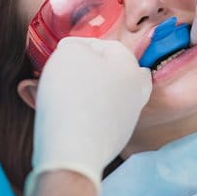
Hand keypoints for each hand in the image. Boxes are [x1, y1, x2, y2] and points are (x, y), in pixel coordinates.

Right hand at [25, 37, 150, 195]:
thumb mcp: (69, 53)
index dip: (80, 46)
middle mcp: (135, 91)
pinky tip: (67, 113)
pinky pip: (100, 116)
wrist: (73, 150)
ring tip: (60, 92)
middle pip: (114, 71)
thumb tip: (76, 52)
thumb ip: (75, 46)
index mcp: (130, 66)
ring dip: (87, 90)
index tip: (61, 53)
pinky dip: (86, 111)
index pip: (106, 45)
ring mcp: (128, 117)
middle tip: (68, 71)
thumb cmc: (72, 94)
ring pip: (107, 94)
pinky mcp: (115, 138)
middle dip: (90, 69)